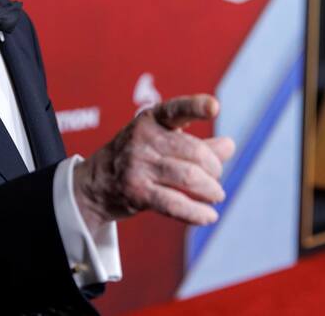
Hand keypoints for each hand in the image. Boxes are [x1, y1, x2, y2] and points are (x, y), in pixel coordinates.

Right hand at [73, 94, 234, 232]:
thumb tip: (229, 146)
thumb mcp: (163, 141)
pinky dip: (197, 213)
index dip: (196, 107)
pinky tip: (210, 216)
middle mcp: (142, 138)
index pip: (177, 109)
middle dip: (214, 169)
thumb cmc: (137, 157)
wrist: (95, 183)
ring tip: (216, 195)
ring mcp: (137, 165)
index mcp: (151, 119)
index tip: (214, 107)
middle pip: (194, 153)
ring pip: (189, 178)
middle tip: (216, 178)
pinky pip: (174, 204)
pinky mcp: (136, 191)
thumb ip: (197, 144)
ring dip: (211, 191)